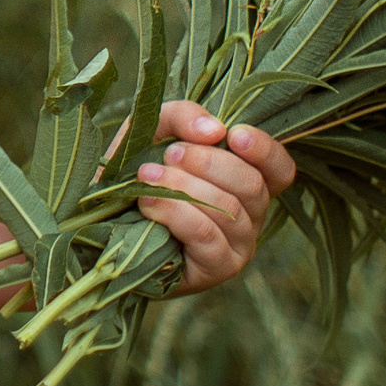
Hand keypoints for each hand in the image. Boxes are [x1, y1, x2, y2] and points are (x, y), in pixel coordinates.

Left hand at [133, 101, 297, 296]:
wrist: (105, 220)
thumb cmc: (141, 170)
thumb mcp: (157, 131)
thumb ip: (184, 116)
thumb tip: (215, 130)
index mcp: (248, 180)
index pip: (280, 169)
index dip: (264, 150)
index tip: (233, 135)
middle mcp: (253, 215)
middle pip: (252, 185)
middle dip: (206, 163)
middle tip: (169, 154)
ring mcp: (239, 246)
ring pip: (228, 209)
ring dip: (183, 186)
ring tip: (147, 175)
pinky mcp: (216, 269)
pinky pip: (206, 233)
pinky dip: (174, 211)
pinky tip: (147, 202)